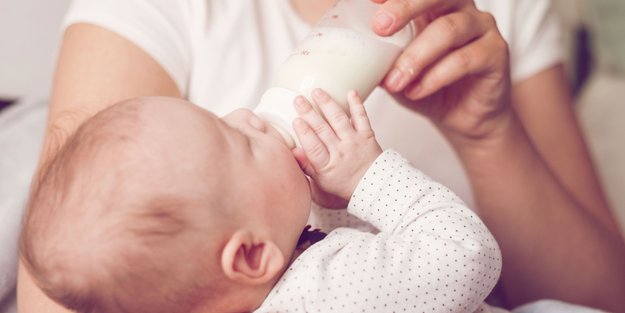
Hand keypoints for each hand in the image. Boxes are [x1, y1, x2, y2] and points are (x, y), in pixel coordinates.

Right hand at [292, 89, 381, 204]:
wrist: (371, 185)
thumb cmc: (343, 183)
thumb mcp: (321, 181)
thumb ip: (306, 165)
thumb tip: (292, 151)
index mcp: (327, 165)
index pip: (314, 148)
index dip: (305, 133)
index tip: (296, 120)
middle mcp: (340, 151)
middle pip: (323, 130)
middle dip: (309, 112)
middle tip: (298, 99)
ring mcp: (354, 142)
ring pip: (339, 120)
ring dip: (327, 104)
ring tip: (317, 92)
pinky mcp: (367, 135)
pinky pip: (362, 117)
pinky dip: (357, 104)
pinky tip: (350, 92)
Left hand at [371, 0, 510, 143]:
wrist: (463, 118)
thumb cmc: (428, 87)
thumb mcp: (396, 70)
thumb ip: (380, 57)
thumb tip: (351, 55)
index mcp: (434, 5)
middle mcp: (461, 8)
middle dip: (405, 7)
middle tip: (380, 26)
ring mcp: (482, 27)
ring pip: (448, 30)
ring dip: (416, 57)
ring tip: (395, 82)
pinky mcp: (496, 52)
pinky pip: (464, 59)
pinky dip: (435, 77)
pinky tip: (416, 91)